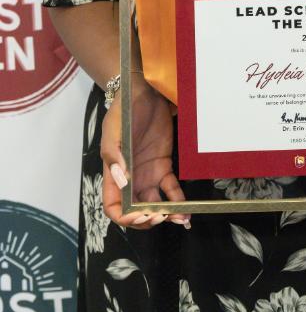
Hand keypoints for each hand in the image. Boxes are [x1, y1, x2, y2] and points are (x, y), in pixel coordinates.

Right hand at [100, 81, 188, 229]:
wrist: (144, 91)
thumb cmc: (124, 110)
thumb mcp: (114, 130)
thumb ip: (114, 155)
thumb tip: (123, 181)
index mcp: (113, 174)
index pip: (114, 207)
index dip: (126, 217)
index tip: (142, 214)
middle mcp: (130, 179)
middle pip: (136, 210)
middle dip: (149, 220)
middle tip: (163, 218)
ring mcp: (147, 173)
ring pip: (155, 204)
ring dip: (167, 215)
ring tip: (181, 219)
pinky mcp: (163, 165)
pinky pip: (170, 188)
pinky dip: (177, 199)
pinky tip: (185, 206)